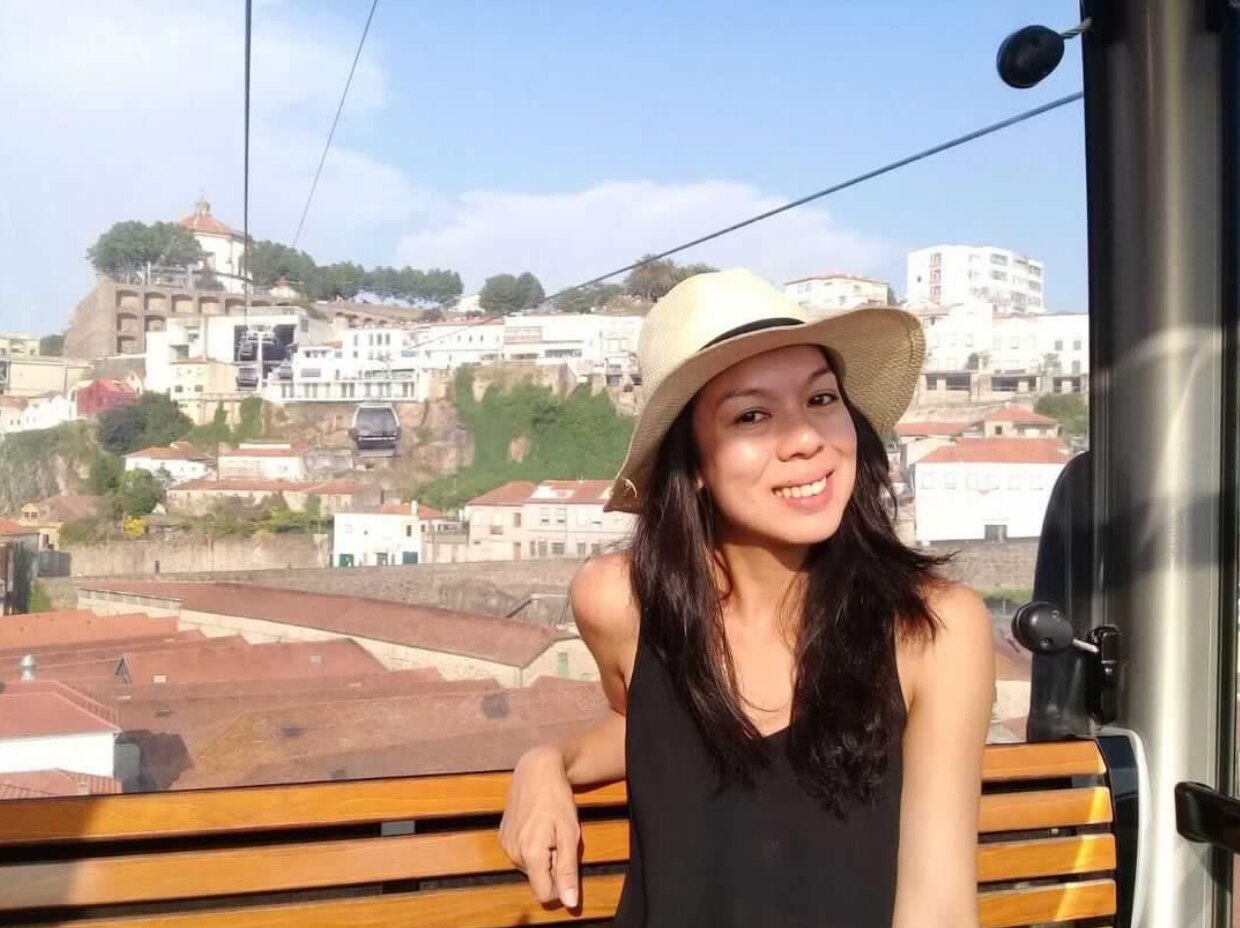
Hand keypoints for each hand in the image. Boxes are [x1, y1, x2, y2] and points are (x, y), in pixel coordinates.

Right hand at [499, 744, 580, 908]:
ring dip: (542, 857)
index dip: (560, 886)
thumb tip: (569, 903)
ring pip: (529, 867)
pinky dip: (531, 848)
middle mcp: (513, 853)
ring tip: (549, 831)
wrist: (536, 770)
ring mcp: (505, 844)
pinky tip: (538, 827)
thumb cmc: (557, 800)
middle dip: (551, 866)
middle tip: (559, 840)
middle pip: (537, 879)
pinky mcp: (502, 836)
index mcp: (530, 854)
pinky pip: (520, 854)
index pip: (544, 894)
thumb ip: (568, 871)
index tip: (567, 864)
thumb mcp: (570, 835)